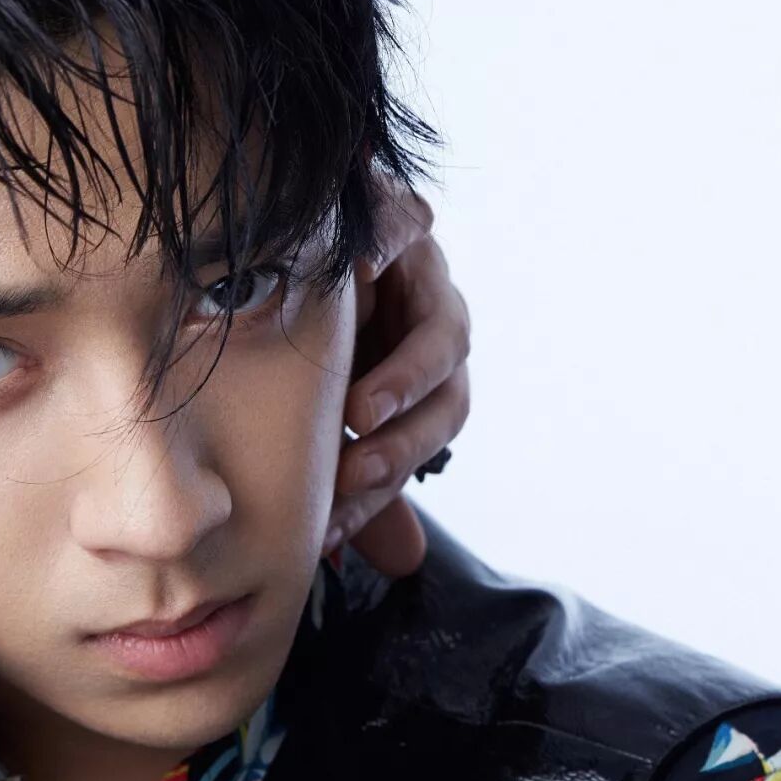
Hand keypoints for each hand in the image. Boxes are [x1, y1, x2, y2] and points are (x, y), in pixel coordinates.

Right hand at [324, 175, 470, 576]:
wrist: (342, 223)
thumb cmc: (349, 325)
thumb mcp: (352, 404)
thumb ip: (372, 474)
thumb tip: (403, 562)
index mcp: (435, 381)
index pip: (427, 448)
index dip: (383, 490)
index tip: (329, 527)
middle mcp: (443, 332)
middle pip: (450, 399)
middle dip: (404, 442)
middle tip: (354, 473)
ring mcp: (431, 275)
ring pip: (444, 331)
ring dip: (406, 374)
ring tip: (363, 408)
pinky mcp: (404, 219)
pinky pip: (405, 230)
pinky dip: (386, 250)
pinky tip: (357, 273)